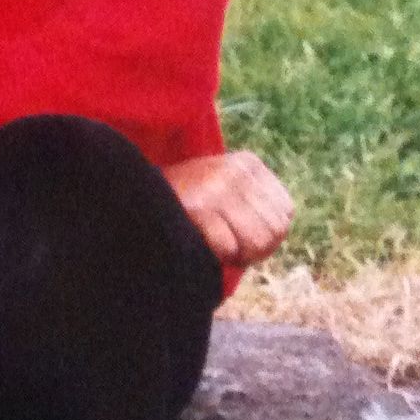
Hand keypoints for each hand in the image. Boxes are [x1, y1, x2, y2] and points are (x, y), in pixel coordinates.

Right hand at [160, 150, 294, 266]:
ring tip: (219, 246)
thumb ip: (255, 203)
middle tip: (229, 245)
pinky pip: (228, 247)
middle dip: (255, 249)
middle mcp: (236, 171)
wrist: (135, 195)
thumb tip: (280, 231)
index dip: (268, 235)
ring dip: (239, 255)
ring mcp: (217, 187)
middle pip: (275, 231)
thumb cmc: (186, 200)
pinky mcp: (198, 206)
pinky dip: (218, 255)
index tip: (241, 235)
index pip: (285, 213)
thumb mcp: (225, 187)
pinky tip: (204, 245)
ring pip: (258, 242)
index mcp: (248, 163)